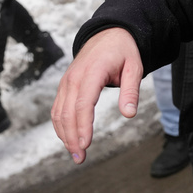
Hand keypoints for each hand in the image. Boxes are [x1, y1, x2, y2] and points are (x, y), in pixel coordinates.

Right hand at [51, 27, 142, 163]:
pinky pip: (58, 108)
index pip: (83, 104)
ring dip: (64, 135)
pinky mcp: (65, 85)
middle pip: (67, 113)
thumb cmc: (123, 51)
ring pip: (59, 113)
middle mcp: (74, 78)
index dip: (82, 126)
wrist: (108, 33)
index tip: (85, 144)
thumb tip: (129, 114)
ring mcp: (67, 81)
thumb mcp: (134, 67)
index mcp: (92, 72)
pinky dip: (60, 125)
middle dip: (72, 137)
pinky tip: (69, 139)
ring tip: (76, 154)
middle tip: (80, 158)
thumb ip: (131, 90)